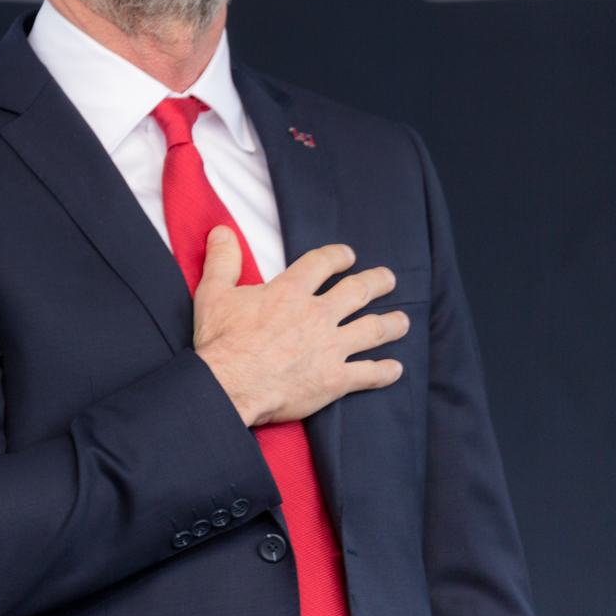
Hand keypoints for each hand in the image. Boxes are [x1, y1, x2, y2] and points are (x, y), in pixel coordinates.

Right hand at [193, 231, 408, 426]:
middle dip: (377, 282)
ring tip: (402, 320)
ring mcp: (331, 347)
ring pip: (373, 330)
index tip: (348, 255)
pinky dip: (386, 371)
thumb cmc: (221, 341)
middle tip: (388, 279)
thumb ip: (223, 260)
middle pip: (358, 292)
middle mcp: (317, 315)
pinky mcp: (335, 379)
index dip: (337, 256)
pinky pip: (370, 373)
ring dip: (392, 323)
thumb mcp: (213, 293)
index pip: (322, 264)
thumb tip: (222, 231)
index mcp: (290, 292)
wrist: (230, 385)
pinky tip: (395, 368)